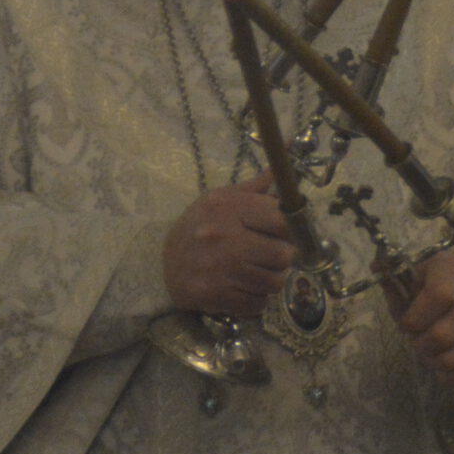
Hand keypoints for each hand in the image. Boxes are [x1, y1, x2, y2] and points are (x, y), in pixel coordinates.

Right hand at [162, 174, 294, 317]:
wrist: (163, 263)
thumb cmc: (200, 226)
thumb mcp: (221, 199)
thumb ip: (256, 186)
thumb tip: (289, 150)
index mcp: (228, 208)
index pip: (281, 219)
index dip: (290, 228)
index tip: (284, 233)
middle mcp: (224, 238)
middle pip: (283, 255)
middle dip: (283, 257)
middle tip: (272, 256)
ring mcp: (220, 270)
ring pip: (274, 282)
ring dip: (272, 280)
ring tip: (259, 272)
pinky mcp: (216, 296)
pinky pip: (258, 303)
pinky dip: (257, 299)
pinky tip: (245, 288)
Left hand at [397, 252, 453, 385]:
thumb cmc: (436, 281)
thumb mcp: (415, 276)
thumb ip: (394, 280)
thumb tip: (376, 268)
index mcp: (452, 271)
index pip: (437, 296)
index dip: (415, 319)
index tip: (407, 325)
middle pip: (443, 335)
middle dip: (420, 345)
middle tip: (418, 342)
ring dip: (434, 362)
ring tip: (431, 353)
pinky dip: (451, 376)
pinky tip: (444, 366)